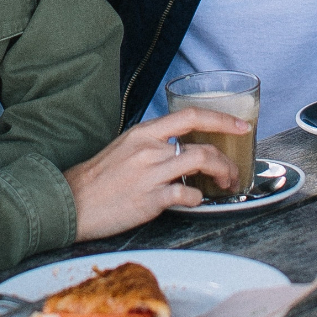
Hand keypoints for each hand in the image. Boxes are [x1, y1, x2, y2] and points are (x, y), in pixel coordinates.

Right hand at [64, 108, 247, 240]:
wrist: (74, 201)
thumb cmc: (101, 175)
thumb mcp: (126, 145)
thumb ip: (154, 142)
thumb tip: (181, 145)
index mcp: (145, 132)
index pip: (191, 116)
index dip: (221, 118)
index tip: (241, 124)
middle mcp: (150, 149)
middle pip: (203, 145)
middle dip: (227, 159)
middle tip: (234, 170)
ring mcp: (151, 174)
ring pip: (200, 165)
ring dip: (221, 175)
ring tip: (225, 184)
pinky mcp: (150, 200)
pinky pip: (186, 197)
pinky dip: (197, 199)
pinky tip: (194, 201)